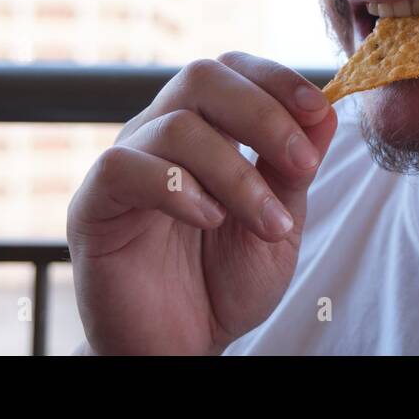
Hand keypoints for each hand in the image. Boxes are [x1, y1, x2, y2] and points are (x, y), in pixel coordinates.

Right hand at [66, 52, 336, 353]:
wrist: (181, 347)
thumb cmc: (224, 282)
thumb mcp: (278, 221)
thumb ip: (294, 168)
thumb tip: (325, 110)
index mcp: (206, 129)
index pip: (233, 70)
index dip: (276, 79)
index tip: (319, 111)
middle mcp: (159, 134)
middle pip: (202, 78)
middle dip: (263, 115)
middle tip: (303, 165)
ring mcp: (125, 165)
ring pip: (175, 127)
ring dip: (236, 173)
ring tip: (267, 223)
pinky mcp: (93, 205)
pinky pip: (124, 167)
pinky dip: (176, 187)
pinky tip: (209, 219)